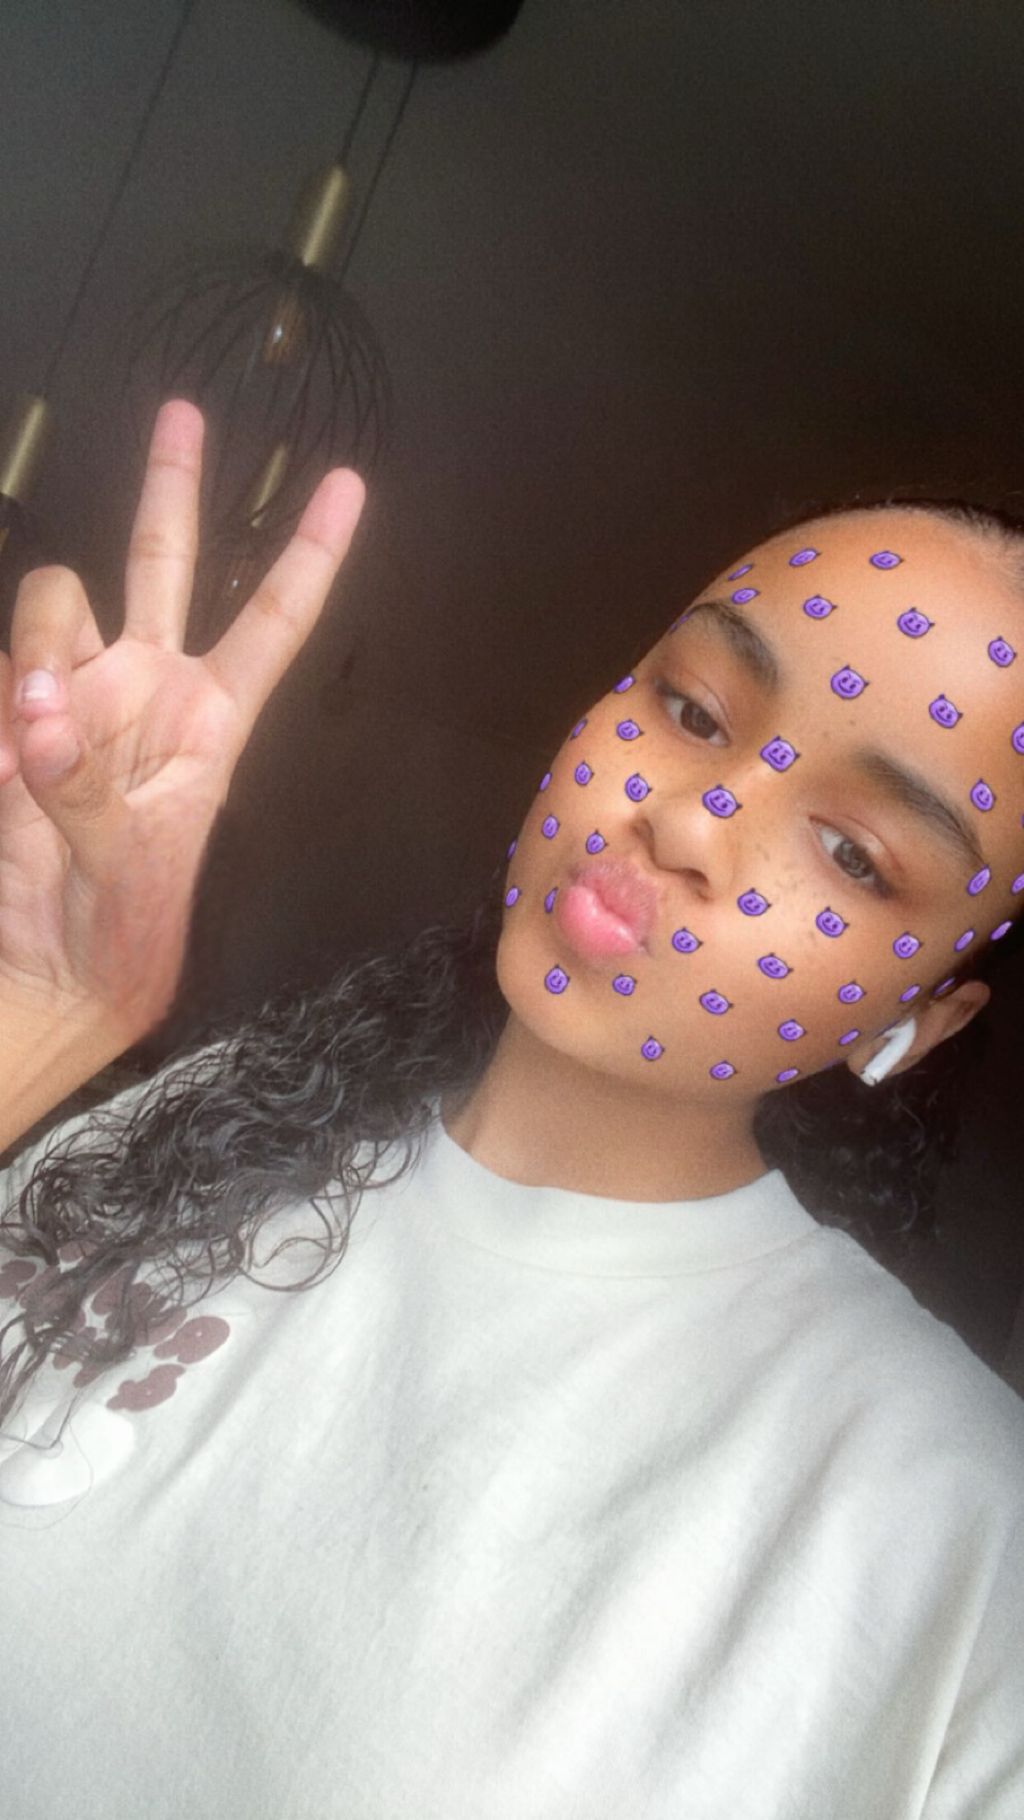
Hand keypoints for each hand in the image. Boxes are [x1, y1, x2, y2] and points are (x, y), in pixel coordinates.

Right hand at [0, 398, 365, 1042]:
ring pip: (56, 607)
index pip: (271, 619)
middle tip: (185, 413)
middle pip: (164, 563)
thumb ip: (84, 785)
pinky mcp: (16, 714)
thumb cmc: (125, 924)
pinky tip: (5, 775)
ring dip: (39, 652)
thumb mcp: (129, 862)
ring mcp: (76, 694)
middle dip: (172, 486)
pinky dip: (2, 711)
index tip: (348, 482)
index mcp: (211, 718)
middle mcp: (148, 686)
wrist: (52, 967)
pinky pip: (2, 673)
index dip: (308, 553)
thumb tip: (39, 715)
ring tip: (31, 746)